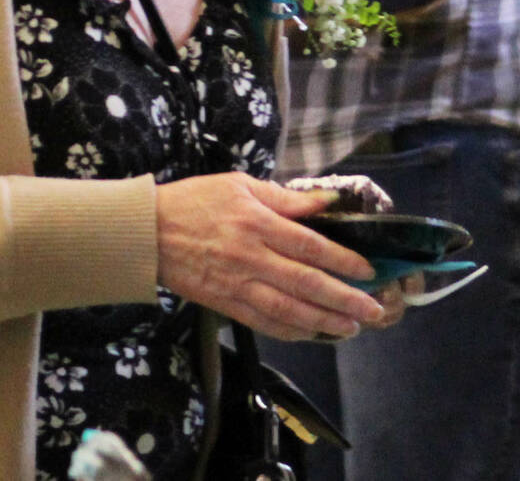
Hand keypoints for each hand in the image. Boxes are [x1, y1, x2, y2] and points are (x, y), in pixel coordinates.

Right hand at [155, 174, 386, 340]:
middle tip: (372, 310)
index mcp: (257, 223)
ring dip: (324, 322)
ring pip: (289, 310)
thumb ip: (285, 197)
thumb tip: (326, 202)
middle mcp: (251, 257)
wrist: (146, 232)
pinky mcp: (226, 303)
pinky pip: (264, 322)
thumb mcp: (239, 184)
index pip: (310, 246)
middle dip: (344, 299)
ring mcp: (238, 284)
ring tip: (352, 327)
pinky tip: (312, 333)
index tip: (367, 270)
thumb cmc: (194, 201)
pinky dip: (292, 331)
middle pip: (307, 283)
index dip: (343, 260)